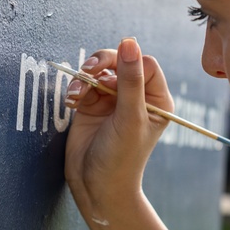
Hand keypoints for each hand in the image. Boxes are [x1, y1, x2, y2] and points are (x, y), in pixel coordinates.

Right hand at [63, 38, 173, 222]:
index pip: (144, 64)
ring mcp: (113, 101)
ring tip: (76, 93)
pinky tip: (72, 102)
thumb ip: (129, 80)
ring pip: (100, 71)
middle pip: (121, 61)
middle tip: (88, 72)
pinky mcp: (92, 106)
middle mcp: (136, 97)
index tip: (111, 80)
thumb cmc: (122, 158)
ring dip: (85, 77)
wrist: (96, 187)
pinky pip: (84, 84)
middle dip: (103, 63)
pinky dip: (76, 89)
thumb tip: (130, 41)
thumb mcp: (129, 117)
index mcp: (156, 100)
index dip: (127, 64)